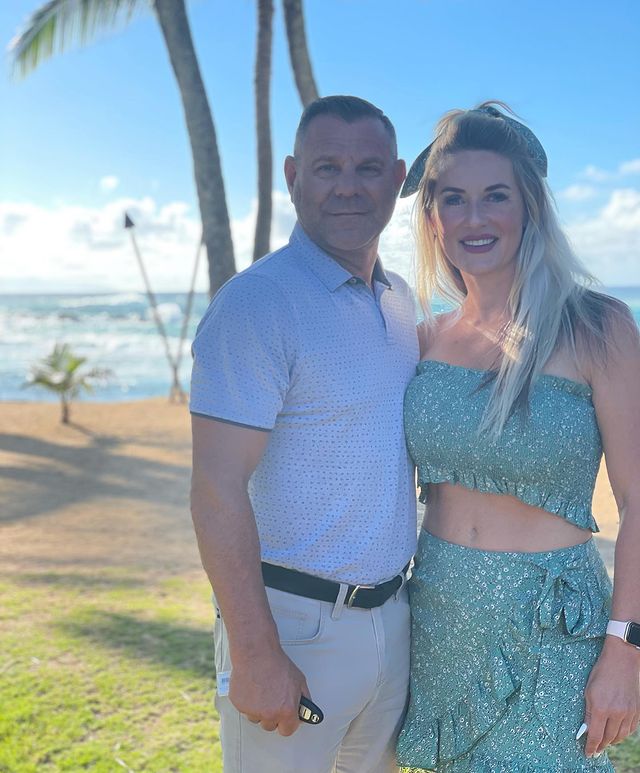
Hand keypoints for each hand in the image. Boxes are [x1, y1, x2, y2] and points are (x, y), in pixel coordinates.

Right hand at [229, 642, 309, 736]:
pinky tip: (252, 687)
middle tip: (272, 698)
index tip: (286, 717)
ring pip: (256, 718)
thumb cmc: (277, 664)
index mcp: (286, 711)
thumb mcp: (299, 681)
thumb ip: (303, 699)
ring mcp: (253, 711)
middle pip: (270, 726)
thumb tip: (305, 711)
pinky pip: (245, 709)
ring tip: (262, 689)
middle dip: (272, 715)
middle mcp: (269, 714)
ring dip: (259, 709)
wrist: (256, 653)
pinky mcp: (240, 705)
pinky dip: (248, 701)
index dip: (287, 722)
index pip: (287, 730)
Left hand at [583, 637, 639, 756]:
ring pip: (620, 736)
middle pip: (608, 738)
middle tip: (595, 749)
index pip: (595, 735)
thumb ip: (588, 712)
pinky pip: (630, 730)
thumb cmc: (602, 672)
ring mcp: (629, 713)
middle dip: (601, 746)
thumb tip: (586, 730)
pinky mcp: (637, 711)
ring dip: (611, 741)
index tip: (588, 753)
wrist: (623, 660)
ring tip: (605, 742)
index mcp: (601, 708)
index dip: (591, 747)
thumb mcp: (588, 690)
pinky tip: (617, 733)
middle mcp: (616, 713)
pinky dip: (623, 734)